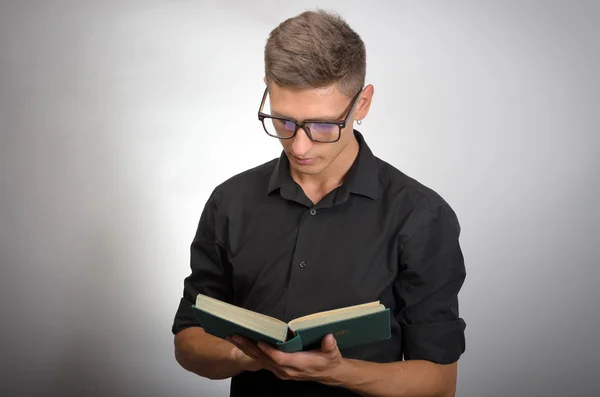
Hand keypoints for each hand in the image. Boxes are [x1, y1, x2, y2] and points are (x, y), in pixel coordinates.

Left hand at [227, 334, 344, 383]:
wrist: (328, 372)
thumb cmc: (328, 360)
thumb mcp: (332, 352)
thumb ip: (329, 346)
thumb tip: (328, 339)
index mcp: (299, 364)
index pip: (281, 359)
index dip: (270, 351)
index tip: (260, 341)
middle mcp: (287, 370)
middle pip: (265, 359)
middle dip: (250, 347)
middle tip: (236, 335)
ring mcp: (281, 371)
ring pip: (260, 361)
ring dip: (246, 349)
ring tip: (233, 337)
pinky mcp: (277, 369)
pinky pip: (261, 361)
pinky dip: (250, 352)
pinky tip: (242, 343)